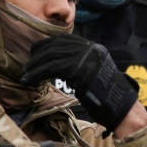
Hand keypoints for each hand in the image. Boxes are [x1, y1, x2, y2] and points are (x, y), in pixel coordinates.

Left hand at [22, 34, 139, 134]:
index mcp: (93, 48)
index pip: (64, 40)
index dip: (46, 45)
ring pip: (50, 56)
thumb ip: (80, 63)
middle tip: (27, 67)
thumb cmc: (106, 95)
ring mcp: (84, 58)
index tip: (34, 54)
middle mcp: (89, 49)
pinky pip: (51, 68)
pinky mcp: (78, 69)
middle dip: (37, 56)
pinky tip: (30, 80)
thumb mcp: (94, 72)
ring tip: (25, 76)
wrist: (120, 107)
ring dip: (34, 67)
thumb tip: (58, 62)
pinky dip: (37, 74)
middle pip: (55, 46)